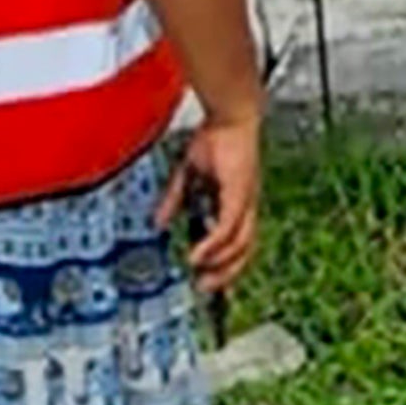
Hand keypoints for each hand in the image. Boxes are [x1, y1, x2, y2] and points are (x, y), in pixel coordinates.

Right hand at [168, 115, 263, 297]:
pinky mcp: (239, 195)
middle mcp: (246, 206)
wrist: (231, 115)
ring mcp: (246, 201)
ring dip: (221, 266)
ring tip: (202, 279)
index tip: (209, 280)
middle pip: (245, 252)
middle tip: (205, 289)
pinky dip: (213, 247)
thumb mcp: (188, 175)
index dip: (227, 264)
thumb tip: (159, 221)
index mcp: (237, 203)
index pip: (238, 242)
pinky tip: (198, 257)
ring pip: (240, 246)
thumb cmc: (216, 138)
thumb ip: (175, 199)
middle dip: (227, 275)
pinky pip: (227, 229)